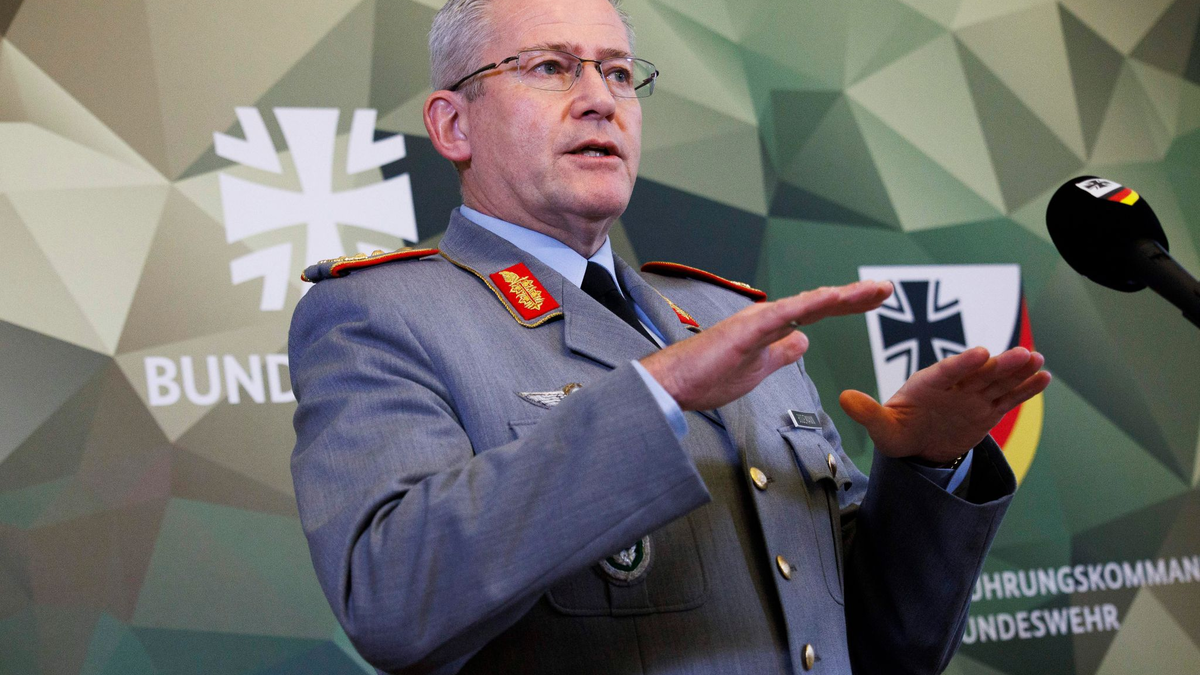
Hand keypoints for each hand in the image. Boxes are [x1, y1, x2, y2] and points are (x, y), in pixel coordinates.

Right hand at [641, 280, 893, 410]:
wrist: (673, 385)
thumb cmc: (707, 378)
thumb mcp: (758, 369)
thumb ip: (781, 353)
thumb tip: (804, 342)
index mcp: (769, 328)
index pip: (816, 313)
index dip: (846, 305)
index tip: (874, 298)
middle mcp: (766, 318)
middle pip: (819, 303)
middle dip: (855, 296)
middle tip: (886, 288)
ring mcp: (757, 321)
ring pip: (808, 303)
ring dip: (841, 296)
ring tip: (871, 291)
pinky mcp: (747, 330)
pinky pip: (785, 314)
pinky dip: (811, 304)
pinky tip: (833, 298)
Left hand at [838, 347, 1050, 463]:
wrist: (916, 442)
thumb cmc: (897, 430)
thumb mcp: (882, 428)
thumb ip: (868, 413)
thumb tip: (844, 398)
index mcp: (927, 384)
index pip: (947, 372)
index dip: (963, 363)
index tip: (981, 353)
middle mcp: (953, 386)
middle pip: (979, 374)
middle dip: (1000, 364)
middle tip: (1023, 353)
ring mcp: (972, 396)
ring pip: (997, 382)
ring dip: (1018, 372)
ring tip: (1039, 360)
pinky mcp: (986, 410)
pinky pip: (1007, 399)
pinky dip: (1025, 390)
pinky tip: (1043, 377)